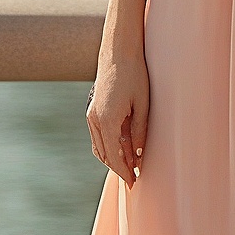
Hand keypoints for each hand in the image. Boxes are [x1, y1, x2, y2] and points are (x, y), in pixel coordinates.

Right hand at [87, 38, 149, 183]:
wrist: (118, 52)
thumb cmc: (135, 75)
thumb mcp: (143, 104)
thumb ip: (139, 131)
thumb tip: (137, 155)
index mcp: (107, 119)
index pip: (114, 156)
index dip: (124, 171)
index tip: (134, 183)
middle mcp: (95, 119)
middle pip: (104, 154)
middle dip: (118, 168)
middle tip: (134, 179)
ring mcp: (91, 114)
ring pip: (99, 147)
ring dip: (112, 159)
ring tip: (129, 167)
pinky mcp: (93, 110)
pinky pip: (98, 136)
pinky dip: (108, 147)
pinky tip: (121, 150)